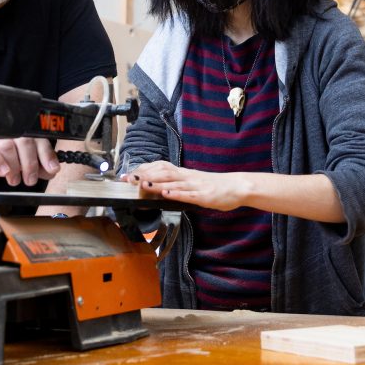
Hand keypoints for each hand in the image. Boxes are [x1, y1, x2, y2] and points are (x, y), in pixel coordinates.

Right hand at [0, 137, 60, 186]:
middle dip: (30, 164)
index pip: (38, 139)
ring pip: (8, 145)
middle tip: (30, 180)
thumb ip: (35, 165)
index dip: (47, 155)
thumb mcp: (16, 162)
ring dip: (14, 166)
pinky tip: (2, 171)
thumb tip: (51, 171)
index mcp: (20, 131)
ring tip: (13, 179)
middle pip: (25, 141)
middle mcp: (7, 129)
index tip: (52, 169)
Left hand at [125, 162, 250, 210]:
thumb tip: (160, 186)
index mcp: (184, 173)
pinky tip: (166, 194)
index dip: (144, 170)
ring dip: (156, 184)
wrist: (237, 186)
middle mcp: (187, 177)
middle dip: (144, 176)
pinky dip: (176, 194)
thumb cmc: (215, 186)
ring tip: (141, 185)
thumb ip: (178, 183)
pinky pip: (188, 195)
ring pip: (173, 183)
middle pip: (163, 173)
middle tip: (127, 178)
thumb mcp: (193, 181)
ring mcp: (195, 186)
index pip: (160, 168)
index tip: (128, 173)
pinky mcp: (204, 196)